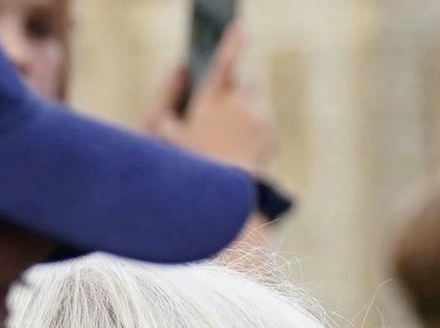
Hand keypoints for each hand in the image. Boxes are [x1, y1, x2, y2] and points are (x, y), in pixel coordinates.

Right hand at [143, 22, 276, 173]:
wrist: (225, 191)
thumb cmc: (190, 162)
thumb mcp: (167, 131)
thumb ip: (168, 102)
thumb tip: (176, 80)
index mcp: (212, 98)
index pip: (224, 61)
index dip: (232, 40)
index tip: (238, 24)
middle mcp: (240, 103)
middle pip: (243, 80)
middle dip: (234, 87)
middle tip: (222, 107)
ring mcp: (260, 117)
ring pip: (254, 100)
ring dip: (245, 106)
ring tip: (229, 131)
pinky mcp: (272, 132)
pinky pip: (264, 119)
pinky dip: (255, 125)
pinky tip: (241, 143)